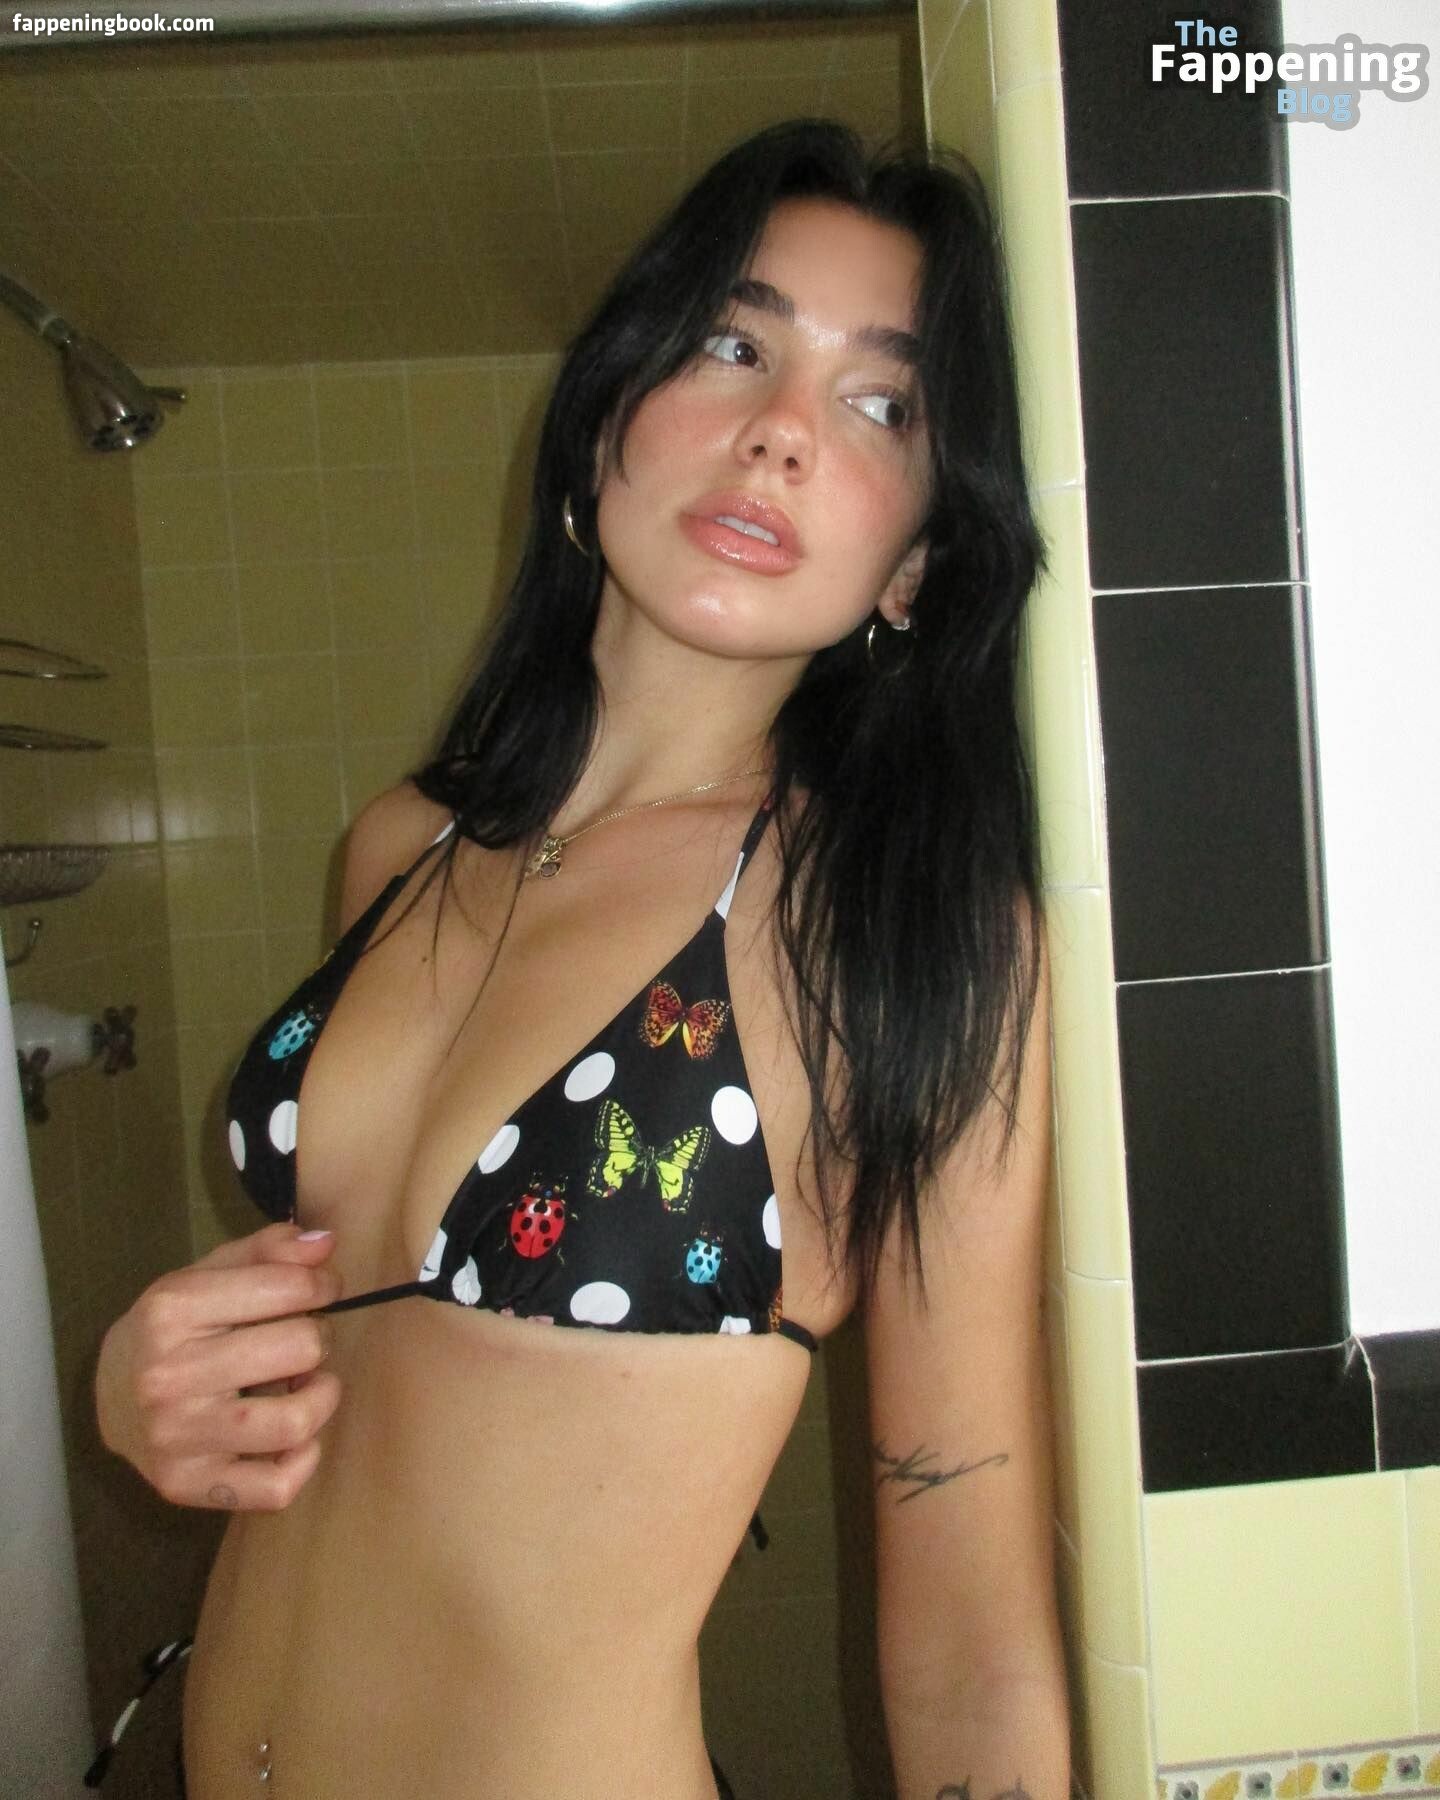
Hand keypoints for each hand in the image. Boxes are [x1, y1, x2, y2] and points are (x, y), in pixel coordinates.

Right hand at [95, 1223, 343, 1511]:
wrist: (111, 1397)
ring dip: (321, 1396)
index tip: (320, 1291)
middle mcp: (167, 1377)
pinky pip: (276, 1487)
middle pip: (300, 1349)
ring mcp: (176, 1438)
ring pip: (295, 1422)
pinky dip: (303, 1460)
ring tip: (305, 1383)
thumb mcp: (207, 1273)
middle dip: (318, 1337)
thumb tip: (326, 1244)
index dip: (321, 1284)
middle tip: (305, 1339)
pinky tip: (292, 1436)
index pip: (286, 1288)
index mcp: (171, 1311)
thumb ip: (268, 1251)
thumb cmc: (173, 1329)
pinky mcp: (187, 1486)